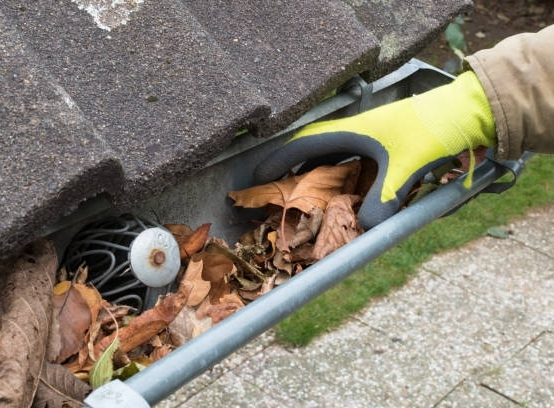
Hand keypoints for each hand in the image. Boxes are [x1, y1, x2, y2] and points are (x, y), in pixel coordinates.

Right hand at [254, 71, 495, 228]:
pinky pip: (345, 156)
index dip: (278, 160)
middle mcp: (353, 131)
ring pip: (327, 151)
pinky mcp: (380, 141)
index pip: (303, 144)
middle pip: (309, 146)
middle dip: (287, 165)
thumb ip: (383, 200)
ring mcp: (366, 134)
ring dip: (310, 167)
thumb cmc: (431, 133)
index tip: (257, 175)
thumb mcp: (406, 168)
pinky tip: (336, 186)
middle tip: (271, 185)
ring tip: (296, 189)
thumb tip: (362, 231)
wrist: (462, 112)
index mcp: (350, 132)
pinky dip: (333, 170)